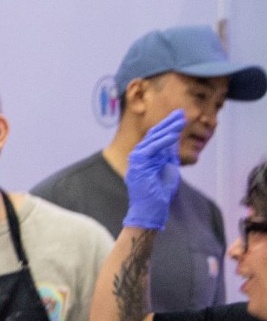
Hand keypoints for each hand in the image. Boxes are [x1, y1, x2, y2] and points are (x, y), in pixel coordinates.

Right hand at [123, 110, 184, 231]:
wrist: (152, 208)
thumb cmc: (159, 191)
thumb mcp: (168, 166)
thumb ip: (169, 152)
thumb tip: (174, 137)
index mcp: (146, 155)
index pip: (157, 135)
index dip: (169, 125)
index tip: (181, 116)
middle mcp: (139, 154)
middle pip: (154, 134)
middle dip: (169, 122)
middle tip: (182, 112)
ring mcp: (137, 159)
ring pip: (153, 139)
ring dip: (168, 128)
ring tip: (181, 120)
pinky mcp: (138, 165)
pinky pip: (151, 149)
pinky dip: (163, 141)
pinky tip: (174, 134)